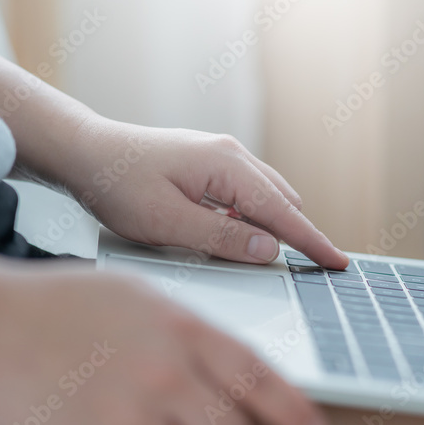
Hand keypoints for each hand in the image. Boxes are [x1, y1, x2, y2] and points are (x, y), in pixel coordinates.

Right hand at [0, 262, 328, 424]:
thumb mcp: (141, 296)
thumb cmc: (64, 305)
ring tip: (129, 423)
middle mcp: (163, 376)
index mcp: (182, 330)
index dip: (294, 412)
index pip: (260, 379)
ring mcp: (125, 420)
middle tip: (181, 418)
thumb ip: (194, 334)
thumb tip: (240, 377)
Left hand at [68, 118, 348, 269]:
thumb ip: (222, 238)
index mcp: (226, 166)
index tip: (339, 264)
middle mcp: (231, 155)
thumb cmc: (117, 185)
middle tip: (305, 272)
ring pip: (266, 197)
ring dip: (271, 228)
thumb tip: (270, 250)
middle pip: (282, 202)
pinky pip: (246, 194)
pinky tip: (230, 237)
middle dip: (296, 236)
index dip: (313, 242)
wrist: (83, 152)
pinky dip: (251, 218)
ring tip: (263, 259)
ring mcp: (221, 156)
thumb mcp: (167, 223)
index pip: (283, 212)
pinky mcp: (209, 164)